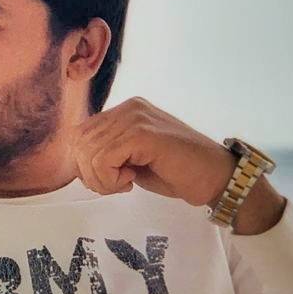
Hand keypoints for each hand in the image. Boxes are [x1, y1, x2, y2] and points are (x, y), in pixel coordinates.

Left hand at [70, 96, 235, 207]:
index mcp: (125, 110)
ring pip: (89, 152)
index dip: (84, 164)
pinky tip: (131, 181)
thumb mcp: (132, 159)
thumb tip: (77, 162)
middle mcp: (128, 108)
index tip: (109, 180)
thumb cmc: (177, 172)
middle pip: (79, 142)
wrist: (215, 177)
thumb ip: (107, 153)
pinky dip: (110, 179)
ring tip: (125, 183)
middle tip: (116, 186)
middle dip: (90, 174)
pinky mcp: (143, 134)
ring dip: (101, 179)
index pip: (79, 134)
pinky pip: (104, 159)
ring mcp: (136, 118)